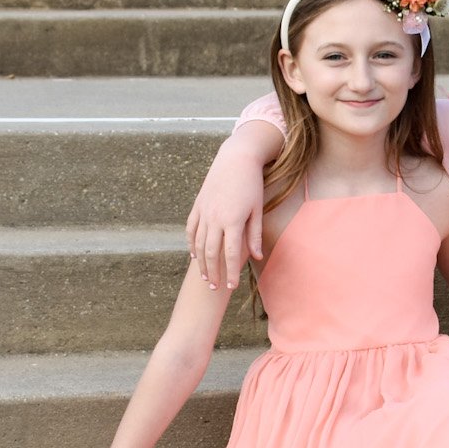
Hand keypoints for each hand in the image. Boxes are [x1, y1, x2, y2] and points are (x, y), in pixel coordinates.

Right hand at [184, 143, 267, 290]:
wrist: (236, 159)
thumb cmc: (252, 185)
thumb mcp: (257, 210)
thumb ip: (254, 235)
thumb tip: (256, 257)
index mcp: (232, 221)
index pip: (230, 254)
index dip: (231, 272)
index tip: (232, 286)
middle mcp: (215, 218)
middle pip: (211, 253)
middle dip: (213, 273)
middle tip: (215, 288)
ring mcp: (203, 212)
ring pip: (198, 243)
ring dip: (201, 263)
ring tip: (205, 277)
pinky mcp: (197, 205)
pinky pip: (191, 229)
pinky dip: (191, 244)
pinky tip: (194, 255)